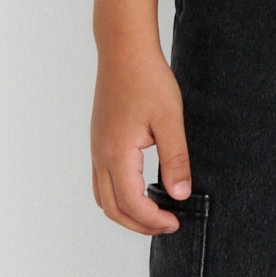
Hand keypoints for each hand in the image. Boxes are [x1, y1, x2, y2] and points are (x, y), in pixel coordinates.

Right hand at [91, 37, 192, 233]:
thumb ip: (175, 160)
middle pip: (112, 208)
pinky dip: (119, 196)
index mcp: (117, 153)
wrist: (124, 52)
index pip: (131, 203)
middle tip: (168, 224)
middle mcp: (100, 155)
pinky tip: (141, 190)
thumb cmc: (147, 80)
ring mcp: (96, 149)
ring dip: (127, 213)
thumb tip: (179, 194)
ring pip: (103, 197)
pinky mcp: (98, 142)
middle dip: (139, 224)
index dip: (153, 220)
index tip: (175, 222)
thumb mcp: (170, 120)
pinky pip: (102, 181)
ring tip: (155, 213)